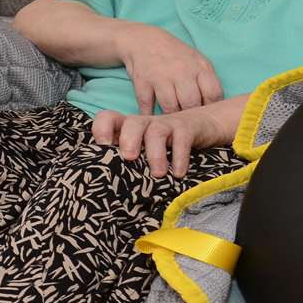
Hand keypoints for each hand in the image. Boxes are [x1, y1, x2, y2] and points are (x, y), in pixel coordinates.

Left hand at [91, 106, 225, 177]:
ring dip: (155, 153)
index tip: (103, 148)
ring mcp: (166, 124)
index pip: (108, 118)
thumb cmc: (162, 144)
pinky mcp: (187, 129)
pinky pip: (182, 139)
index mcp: (128, 128)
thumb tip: (107, 184)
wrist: (201, 125)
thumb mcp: (141, 150)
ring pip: (156, 132)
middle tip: (129, 158)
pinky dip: (179, 157)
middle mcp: (145, 123)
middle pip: (132, 122)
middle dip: (128, 139)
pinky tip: (178, 174)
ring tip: (158, 174)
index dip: (101, 129)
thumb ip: (124, 161)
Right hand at [114, 23, 222, 114]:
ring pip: (170, 107)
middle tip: (186, 123)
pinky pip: (147, 106)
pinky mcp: (143, 81)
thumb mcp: (198, 62)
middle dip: (190, 116)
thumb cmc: (176, 56)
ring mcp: (161, 76)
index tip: (205, 115)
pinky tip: (153, 120)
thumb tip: (216, 109)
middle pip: (191, 103)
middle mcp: (182, 70)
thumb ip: (207, 82)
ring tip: (171, 123)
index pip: (213, 94)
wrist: (144, 40)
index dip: (210, 108)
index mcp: (200, 67)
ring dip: (171, 118)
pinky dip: (149, 116)